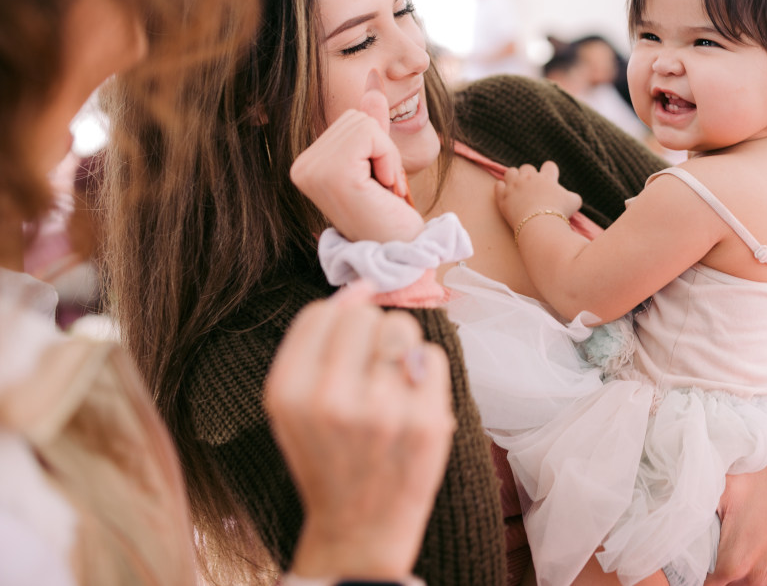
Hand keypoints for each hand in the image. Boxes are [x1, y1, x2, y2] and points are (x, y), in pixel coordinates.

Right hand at [269, 282, 455, 579]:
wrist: (359, 526)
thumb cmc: (328, 454)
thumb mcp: (295, 403)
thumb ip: (315, 341)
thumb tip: (361, 284)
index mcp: (289, 393)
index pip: (323, 312)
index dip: (341, 319)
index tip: (346, 344)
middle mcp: (332, 401)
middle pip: (366, 315)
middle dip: (371, 334)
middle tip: (368, 372)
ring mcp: (383, 412)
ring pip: (403, 328)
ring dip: (400, 347)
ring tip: (390, 383)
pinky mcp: (427, 422)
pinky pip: (434, 355)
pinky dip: (426, 371)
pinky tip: (412, 400)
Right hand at [290, 73, 423, 243]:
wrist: (398, 250)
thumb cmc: (389, 213)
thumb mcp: (380, 162)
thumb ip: (371, 128)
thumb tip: (372, 85)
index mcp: (307, 163)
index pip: (351, 120)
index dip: (376, 147)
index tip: (375, 183)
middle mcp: (301, 166)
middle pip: (356, 117)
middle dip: (382, 149)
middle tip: (380, 187)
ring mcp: (312, 170)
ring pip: (365, 123)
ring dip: (386, 156)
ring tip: (379, 189)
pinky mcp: (332, 174)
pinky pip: (371, 135)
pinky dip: (387, 159)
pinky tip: (381, 189)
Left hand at [494, 161, 582, 230]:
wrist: (539, 224)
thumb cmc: (558, 213)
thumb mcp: (574, 202)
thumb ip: (573, 196)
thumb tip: (572, 198)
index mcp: (546, 177)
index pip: (549, 165)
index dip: (550, 172)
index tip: (550, 181)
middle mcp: (529, 177)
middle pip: (527, 167)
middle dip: (529, 175)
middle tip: (532, 188)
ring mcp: (514, 186)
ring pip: (510, 172)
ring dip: (514, 178)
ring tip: (517, 188)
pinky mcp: (503, 197)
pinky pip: (498, 185)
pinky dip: (502, 189)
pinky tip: (507, 195)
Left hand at [707, 415, 766, 585]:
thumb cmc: (756, 478)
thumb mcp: (718, 491)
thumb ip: (692, 514)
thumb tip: (664, 521)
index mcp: (733, 565)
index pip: (709, 585)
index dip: (703, 573)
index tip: (703, 560)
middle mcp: (758, 578)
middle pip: (732, 585)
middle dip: (726, 571)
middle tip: (726, 545)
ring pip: (755, 583)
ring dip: (748, 571)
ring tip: (748, 541)